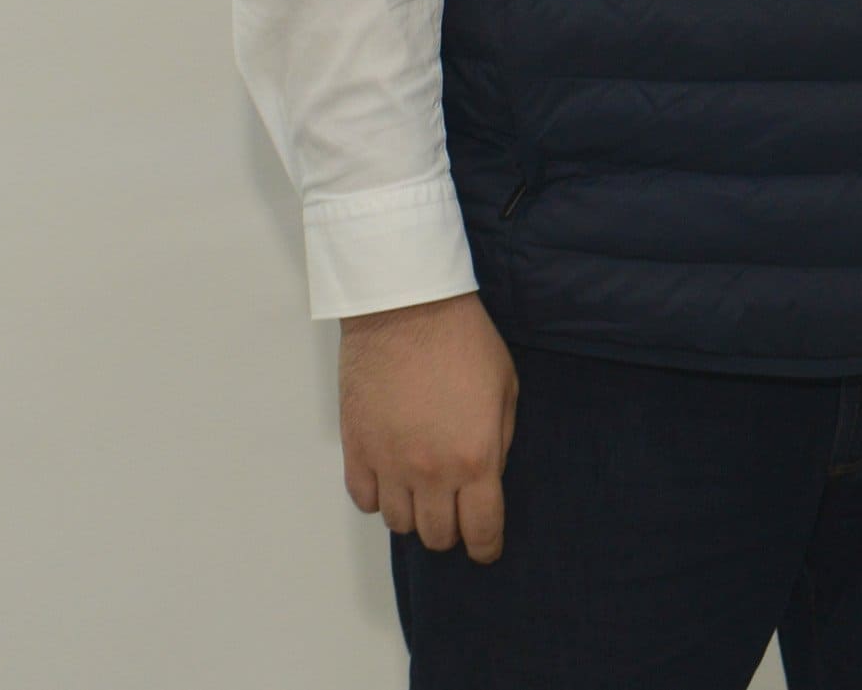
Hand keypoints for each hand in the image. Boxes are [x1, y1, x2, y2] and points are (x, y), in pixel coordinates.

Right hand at [339, 292, 517, 561]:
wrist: (407, 310)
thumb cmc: (464, 343)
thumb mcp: (506, 390)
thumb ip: (500, 442)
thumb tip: (488, 476)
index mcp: (475, 459)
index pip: (480, 528)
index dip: (485, 547)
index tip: (485, 550)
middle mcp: (430, 472)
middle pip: (437, 534)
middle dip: (451, 533)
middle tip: (456, 516)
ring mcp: (388, 465)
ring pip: (398, 523)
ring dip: (414, 515)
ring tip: (423, 495)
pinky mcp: (356, 450)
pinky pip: (364, 499)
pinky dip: (378, 498)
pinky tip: (391, 479)